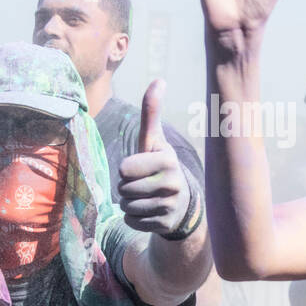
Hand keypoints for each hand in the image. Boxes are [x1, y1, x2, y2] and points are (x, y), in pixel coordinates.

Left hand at [116, 79, 190, 236]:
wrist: (181, 201)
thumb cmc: (159, 164)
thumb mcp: (154, 139)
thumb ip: (152, 112)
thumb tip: (159, 80)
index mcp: (168, 159)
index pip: (124, 169)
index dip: (126, 169)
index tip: (139, 167)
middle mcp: (172, 183)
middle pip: (124, 189)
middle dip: (126, 187)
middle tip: (142, 183)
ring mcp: (170, 206)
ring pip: (127, 207)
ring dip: (129, 203)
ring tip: (144, 196)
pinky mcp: (164, 225)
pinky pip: (132, 222)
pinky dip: (133, 219)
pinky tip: (147, 211)